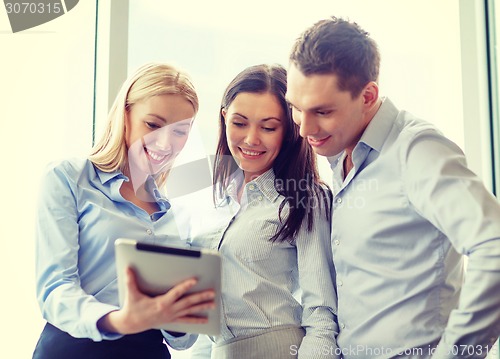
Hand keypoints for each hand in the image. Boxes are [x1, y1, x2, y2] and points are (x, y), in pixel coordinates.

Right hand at [98, 267, 215, 334]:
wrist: (131, 324)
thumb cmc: (133, 307)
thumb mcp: (131, 294)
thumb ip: (130, 280)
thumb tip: (128, 267)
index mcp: (161, 303)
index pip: (176, 293)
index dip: (185, 286)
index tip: (195, 279)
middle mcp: (169, 310)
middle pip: (188, 302)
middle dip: (201, 297)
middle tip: (212, 292)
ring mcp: (172, 316)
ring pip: (190, 311)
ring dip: (202, 307)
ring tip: (214, 303)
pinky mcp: (172, 320)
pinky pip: (187, 320)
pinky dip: (197, 320)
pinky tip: (206, 320)